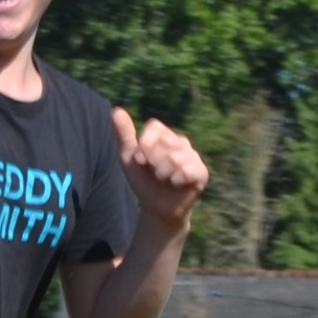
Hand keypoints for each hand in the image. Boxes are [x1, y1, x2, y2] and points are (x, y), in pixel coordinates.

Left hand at [111, 106, 208, 231]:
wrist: (156, 208)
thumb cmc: (143, 180)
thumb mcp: (128, 157)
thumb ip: (124, 134)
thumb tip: (116, 110)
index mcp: (164, 135)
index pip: (155, 127)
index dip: (145, 144)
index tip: (140, 160)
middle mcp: (180, 141)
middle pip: (164, 142)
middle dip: (153, 162)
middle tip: (155, 173)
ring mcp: (193, 156)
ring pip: (174, 158)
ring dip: (163, 174)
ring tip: (165, 180)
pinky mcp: (201, 172)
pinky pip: (186, 171)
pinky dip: (176, 181)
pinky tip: (176, 185)